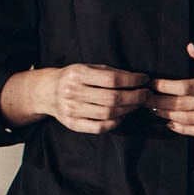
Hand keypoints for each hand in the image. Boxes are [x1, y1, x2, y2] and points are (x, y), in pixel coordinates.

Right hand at [2, 64, 149, 133]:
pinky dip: (115, 123)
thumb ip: (110, 72)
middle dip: (135, 97)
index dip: (132, 80)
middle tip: (147, 94)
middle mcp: (72, 92)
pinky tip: (122, 116)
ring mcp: (71, 110)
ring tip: (137, 104)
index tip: (145, 79)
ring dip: (128, 109)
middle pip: (113, 98)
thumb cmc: (72, 78)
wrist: (47, 92)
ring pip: (109, 113)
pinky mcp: (72, 124)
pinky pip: (100, 127)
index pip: (112, 79)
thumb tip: (138, 79)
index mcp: (77, 74)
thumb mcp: (87, 67)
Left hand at [151, 43, 193, 134]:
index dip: (166, 87)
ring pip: (189, 120)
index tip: (152, 84)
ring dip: (168, 116)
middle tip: (144, 100)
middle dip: (161, 103)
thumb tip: (189, 45)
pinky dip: (182, 129)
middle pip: (184, 105)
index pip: (186, 87)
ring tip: (153, 110)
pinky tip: (169, 123)